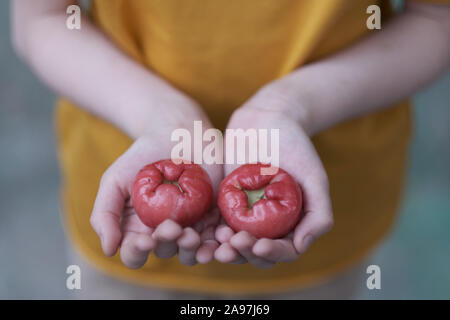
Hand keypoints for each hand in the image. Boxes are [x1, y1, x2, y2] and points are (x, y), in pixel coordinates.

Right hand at [90, 105, 222, 267]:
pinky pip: (218, 237)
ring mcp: (191, 226)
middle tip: (173, 227)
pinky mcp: (214, 216)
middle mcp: (165, 233)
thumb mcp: (115, 180)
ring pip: (193, 251)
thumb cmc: (141, 157)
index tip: (145, 240)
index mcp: (139, 230)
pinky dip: (220, 242)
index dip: (138, 253)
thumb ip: (105, 214)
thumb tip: (108, 251)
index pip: (135, 254)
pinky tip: (221, 237)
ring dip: (194, 250)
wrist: (177, 132)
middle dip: (168, 243)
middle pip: (166, 252)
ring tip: (193, 236)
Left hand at [215, 89, 333, 268]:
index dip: (272, 254)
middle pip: (254, 253)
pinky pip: (215, 222)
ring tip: (217, 243)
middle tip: (235, 242)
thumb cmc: (296, 146)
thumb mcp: (314, 177)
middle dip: (245, 254)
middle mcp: (267, 225)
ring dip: (225, 249)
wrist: (267, 119)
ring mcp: (244, 214)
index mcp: (291, 224)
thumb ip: (318, 214)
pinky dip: (209, 232)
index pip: (283, 251)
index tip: (260, 245)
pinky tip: (205, 229)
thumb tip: (300, 247)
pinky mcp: (224, 202)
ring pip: (232, 243)